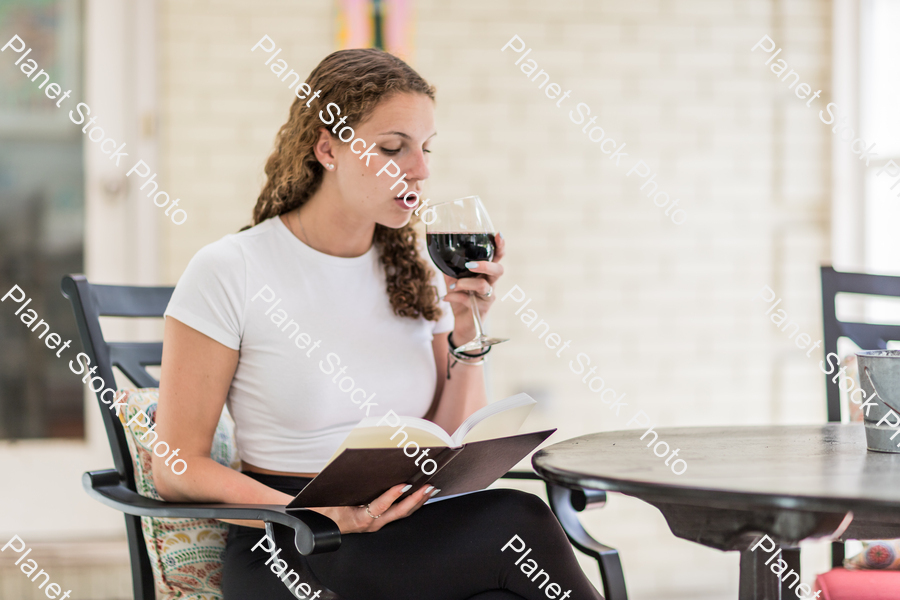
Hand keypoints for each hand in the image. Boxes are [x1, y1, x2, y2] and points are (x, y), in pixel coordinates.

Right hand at [309, 484, 435, 533]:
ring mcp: (377, 523)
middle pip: (399, 512)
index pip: (379, 507)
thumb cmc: (322, 513)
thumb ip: (329, 493)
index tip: (403, 485)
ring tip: (430, 488)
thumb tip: (321, 482)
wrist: (319, 526)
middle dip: (415, 499)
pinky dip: (411, 503)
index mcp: (359, 519)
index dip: (391, 496)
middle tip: (427, 486)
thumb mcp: (323, 503)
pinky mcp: (380, 520)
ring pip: (402, 513)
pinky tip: (420, 494)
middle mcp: (371, 523)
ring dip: (417, 501)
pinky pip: (399, 512)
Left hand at [442, 232, 505, 339]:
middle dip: (485, 264)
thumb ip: (451, 268)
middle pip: (498, 270)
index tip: (498, 234)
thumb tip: (439, 252)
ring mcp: (487, 297)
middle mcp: (490, 283)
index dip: (500, 246)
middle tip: (470, 264)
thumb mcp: (454, 280)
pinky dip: (454, 296)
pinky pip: (468, 299)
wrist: (462, 324)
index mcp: (486, 273)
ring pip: (483, 285)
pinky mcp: (480, 309)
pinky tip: (445, 297)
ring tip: (452, 284)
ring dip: (464, 282)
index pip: (497, 257)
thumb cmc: (461, 298)